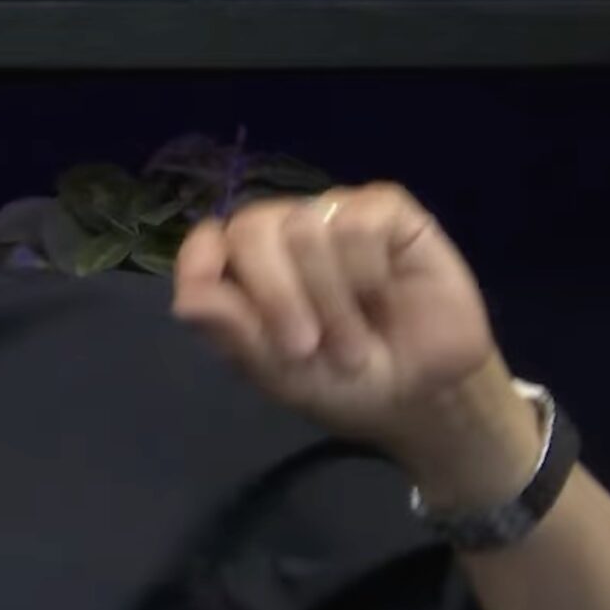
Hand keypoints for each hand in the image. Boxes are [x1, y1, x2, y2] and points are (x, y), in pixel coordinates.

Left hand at [171, 182, 538, 507]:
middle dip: (275, 296)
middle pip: (253, 228)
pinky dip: (366, 271)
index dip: (200, 260)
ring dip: (331, 299)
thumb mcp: (280, 374)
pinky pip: (359, 222)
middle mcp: (288, 234)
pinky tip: (383, 297)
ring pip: (307, 228)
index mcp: (250, 271)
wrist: (423, 398)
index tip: (208, 297)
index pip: (209, 240)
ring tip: (354, 342)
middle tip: (304, 349)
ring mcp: (337, 217)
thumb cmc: (346, 385)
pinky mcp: (388, 212)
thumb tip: (186, 299)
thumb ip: (234, 334)